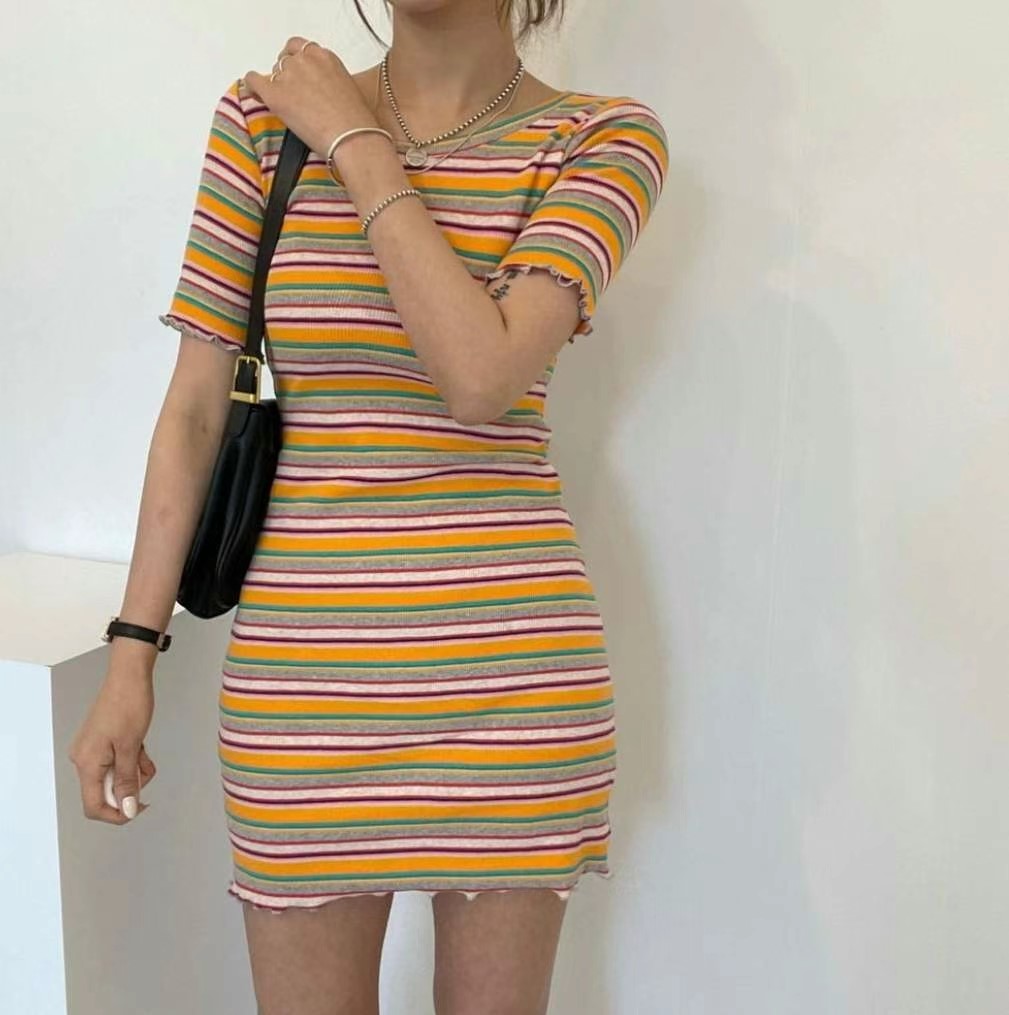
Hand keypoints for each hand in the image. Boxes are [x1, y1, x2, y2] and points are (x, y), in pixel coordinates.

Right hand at [68, 660, 156, 824]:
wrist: (129, 676)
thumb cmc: (129, 706)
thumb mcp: (132, 747)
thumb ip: (127, 781)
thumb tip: (127, 809)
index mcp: (86, 763)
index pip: (93, 806)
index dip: (117, 814)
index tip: (140, 808)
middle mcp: (83, 760)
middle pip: (106, 792)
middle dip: (130, 786)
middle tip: (145, 767)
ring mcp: (91, 751)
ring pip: (114, 777)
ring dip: (134, 771)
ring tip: (144, 751)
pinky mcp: (101, 743)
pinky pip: (116, 763)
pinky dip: (131, 760)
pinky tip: (141, 746)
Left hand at [244, 37, 380, 158]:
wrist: (353, 138)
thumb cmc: (356, 122)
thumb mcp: (348, 89)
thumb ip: (329, 80)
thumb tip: (318, 89)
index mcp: (324, 57)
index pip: (300, 49)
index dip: (296, 62)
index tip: (297, 74)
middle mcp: (305, 60)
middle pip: (285, 61)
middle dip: (287, 77)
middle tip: (293, 94)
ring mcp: (288, 76)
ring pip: (272, 73)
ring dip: (276, 86)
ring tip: (284, 104)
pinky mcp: (275, 95)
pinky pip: (254, 82)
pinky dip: (253, 86)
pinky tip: (255, 93)